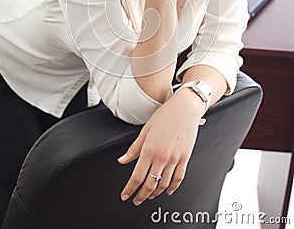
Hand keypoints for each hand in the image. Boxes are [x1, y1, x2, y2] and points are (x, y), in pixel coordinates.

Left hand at [117, 90, 203, 204]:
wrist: (185, 108)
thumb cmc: (166, 115)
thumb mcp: (145, 130)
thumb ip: (134, 148)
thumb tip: (123, 160)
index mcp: (149, 150)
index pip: (137, 177)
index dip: (130, 189)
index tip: (125, 195)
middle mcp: (162, 157)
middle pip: (150, 184)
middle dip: (141, 195)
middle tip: (136, 199)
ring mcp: (175, 159)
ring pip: (164, 184)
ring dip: (155, 193)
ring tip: (149, 196)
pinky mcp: (185, 158)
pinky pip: (178, 178)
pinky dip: (172, 187)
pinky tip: (167, 190)